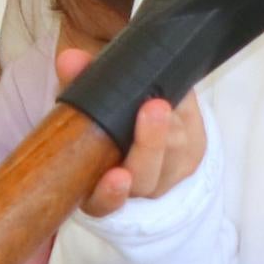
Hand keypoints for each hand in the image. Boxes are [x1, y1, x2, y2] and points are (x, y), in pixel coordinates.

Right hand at [56, 48, 205, 214]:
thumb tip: (69, 59)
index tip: (118, 177)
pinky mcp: (194, 152)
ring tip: (161, 100)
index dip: (110, 194)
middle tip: (151, 109)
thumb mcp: (82, 105)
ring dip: (169, 129)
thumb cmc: (103, 119)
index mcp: (100, 191)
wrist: (139, 112)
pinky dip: (186, 118)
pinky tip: (178, 98)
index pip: (103, 204)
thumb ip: (75, 82)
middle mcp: (136, 188)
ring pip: (174, 159)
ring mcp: (170, 173)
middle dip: (150, 145)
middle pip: (146, 177)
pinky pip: (193, 142)